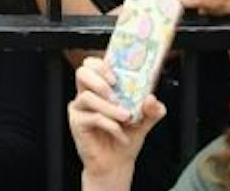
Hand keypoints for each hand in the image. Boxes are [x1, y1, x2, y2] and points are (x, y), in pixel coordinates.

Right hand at [69, 56, 165, 177]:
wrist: (116, 164)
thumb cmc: (126, 138)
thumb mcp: (144, 122)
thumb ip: (152, 110)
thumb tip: (151, 99)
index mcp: (101, 88)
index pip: (93, 65)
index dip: (102, 65)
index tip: (117, 76)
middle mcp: (87, 94)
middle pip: (82, 72)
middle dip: (100, 79)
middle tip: (115, 91)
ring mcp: (80, 108)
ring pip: (88, 96)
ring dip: (110, 107)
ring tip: (126, 117)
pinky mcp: (77, 123)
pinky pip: (92, 117)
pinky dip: (110, 125)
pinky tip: (120, 134)